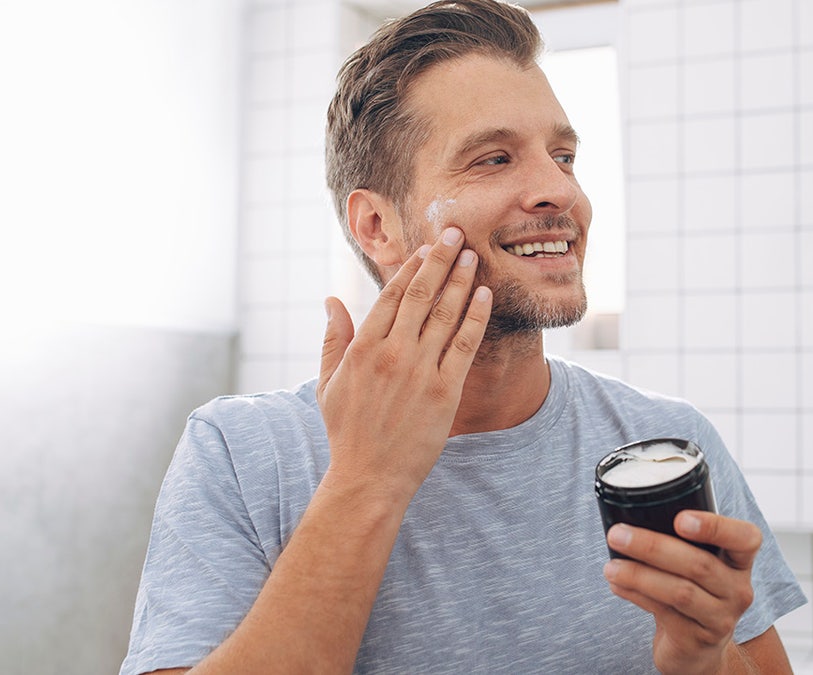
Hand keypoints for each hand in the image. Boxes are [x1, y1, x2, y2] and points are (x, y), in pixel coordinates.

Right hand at [316, 227, 490, 502]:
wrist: (369, 477)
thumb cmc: (348, 432)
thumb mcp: (328, 384)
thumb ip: (332, 339)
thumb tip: (330, 299)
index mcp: (363, 348)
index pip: (391, 296)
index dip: (411, 267)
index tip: (426, 246)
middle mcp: (392, 353)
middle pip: (421, 295)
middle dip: (439, 259)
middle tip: (454, 233)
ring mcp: (419, 370)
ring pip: (445, 314)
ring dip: (460, 280)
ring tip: (472, 255)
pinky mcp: (445, 390)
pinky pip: (464, 344)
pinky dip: (475, 316)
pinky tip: (483, 294)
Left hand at [603, 511, 761, 674]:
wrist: (696, 650)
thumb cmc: (694, 594)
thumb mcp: (699, 567)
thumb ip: (682, 543)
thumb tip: (632, 518)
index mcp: (740, 562)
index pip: (746, 539)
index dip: (716, 527)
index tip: (680, 519)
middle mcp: (738, 590)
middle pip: (700, 565)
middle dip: (653, 547)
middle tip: (618, 535)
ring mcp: (720, 619)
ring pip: (680, 592)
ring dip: (639, 575)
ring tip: (611, 566)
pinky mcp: (696, 641)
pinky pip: (664, 612)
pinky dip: (636, 595)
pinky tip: (617, 584)